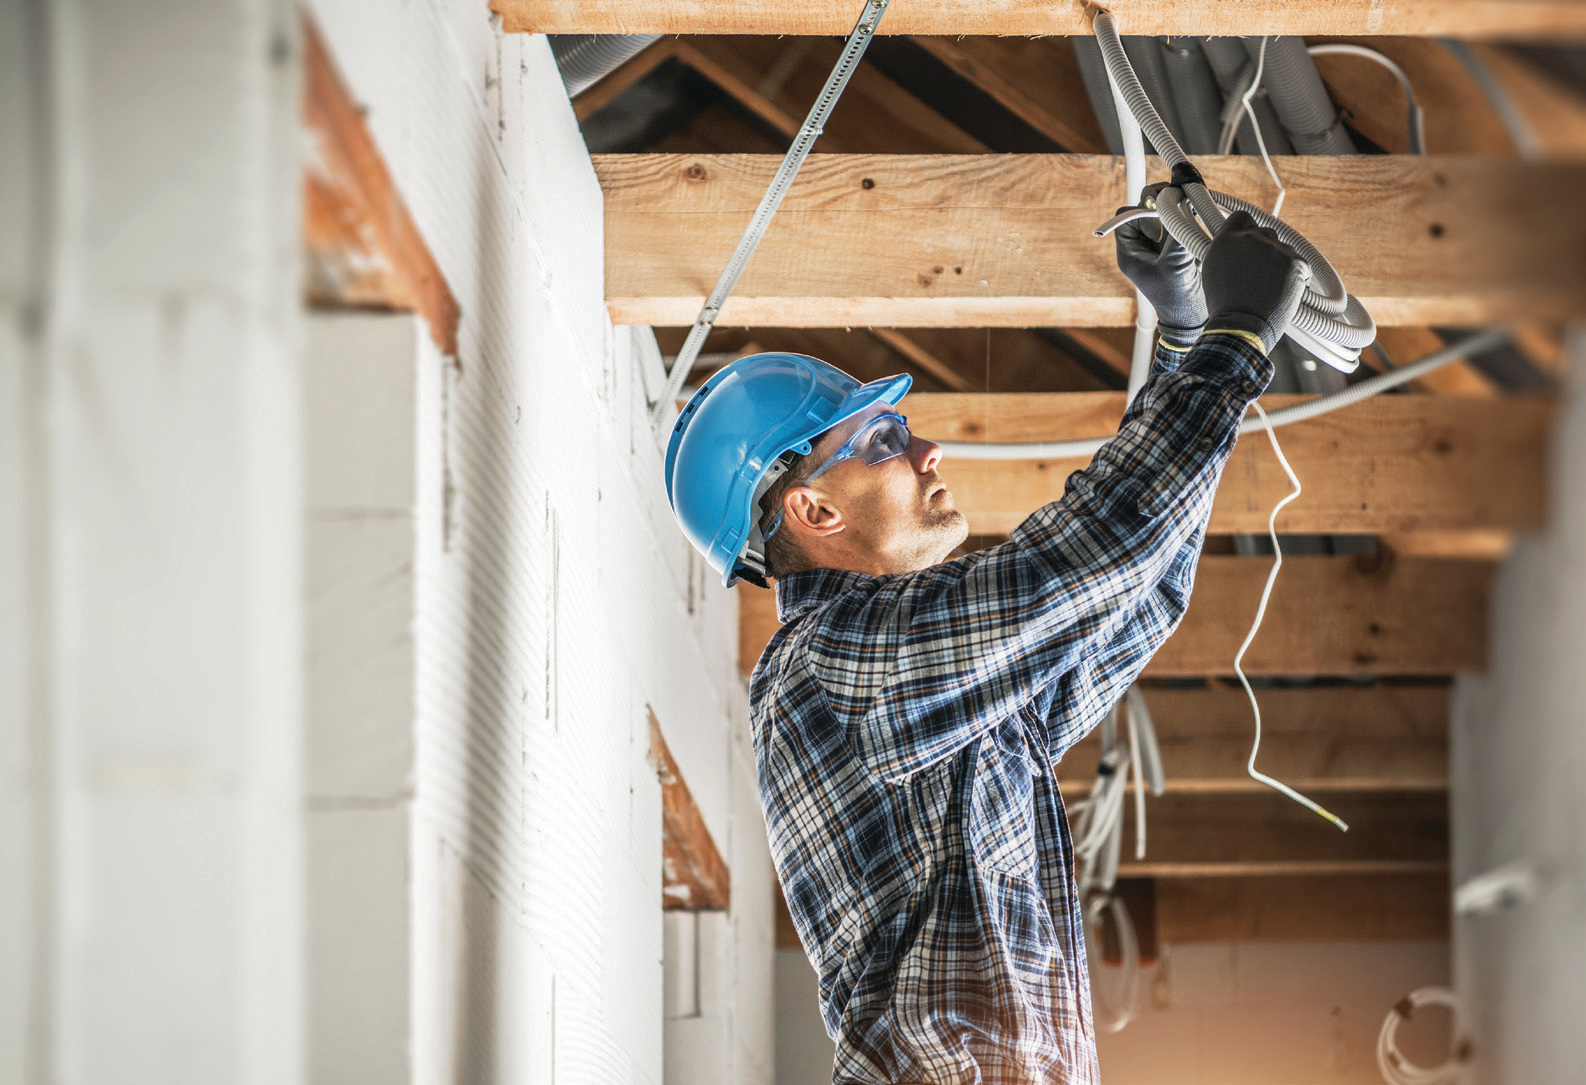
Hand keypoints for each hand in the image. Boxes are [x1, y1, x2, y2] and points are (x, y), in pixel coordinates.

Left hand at [1114, 200, 1207, 348]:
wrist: (1192, 315)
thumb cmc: (1178, 297)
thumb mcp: (1177, 264)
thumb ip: (1176, 233)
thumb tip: (1181, 202)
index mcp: (1130, 253)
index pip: (1125, 218)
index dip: (1142, 214)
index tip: (1161, 227)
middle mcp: (1140, 245)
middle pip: (1141, 209)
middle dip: (1158, 202)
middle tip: (1178, 200)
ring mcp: (1157, 243)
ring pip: (1158, 210)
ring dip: (1173, 204)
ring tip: (1189, 206)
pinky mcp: (1173, 242)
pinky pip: (1174, 218)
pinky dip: (1184, 211)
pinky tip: (1196, 212)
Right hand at [1201, 210, 1311, 353]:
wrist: (1241, 326)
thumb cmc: (1225, 307)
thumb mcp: (1213, 273)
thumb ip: (1227, 253)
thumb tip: (1238, 248)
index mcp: (1226, 239)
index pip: (1241, 217)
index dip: (1247, 227)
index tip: (1250, 237)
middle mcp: (1251, 238)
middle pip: (1266, 232)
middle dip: (1266, 248)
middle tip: (1262, 272)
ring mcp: (1275, 249)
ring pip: (1285, 249)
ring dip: (1281, 263)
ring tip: (1270, 289)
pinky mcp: (1296, 262)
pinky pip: (1301, 265)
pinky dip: (1297, 278)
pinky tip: (1284, 293)